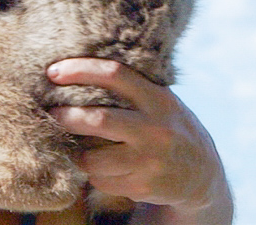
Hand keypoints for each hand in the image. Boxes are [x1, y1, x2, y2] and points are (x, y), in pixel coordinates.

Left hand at [46, 58, 232, 224]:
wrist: (202, 174)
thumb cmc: (170, 127)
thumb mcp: (161, 101)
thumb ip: (133, 87)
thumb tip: (79, 68)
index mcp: (157, 99)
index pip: (114, 75)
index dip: (80, 70)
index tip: (53, 72)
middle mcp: (156, 128)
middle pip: (99, 119)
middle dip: (67, 116)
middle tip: (52, 113)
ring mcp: (151, 160)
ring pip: (95, 158)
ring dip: (78, 154)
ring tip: (75, 148)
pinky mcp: (144, 186)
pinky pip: (103, 181)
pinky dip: (95, 176)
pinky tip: (102, 170)